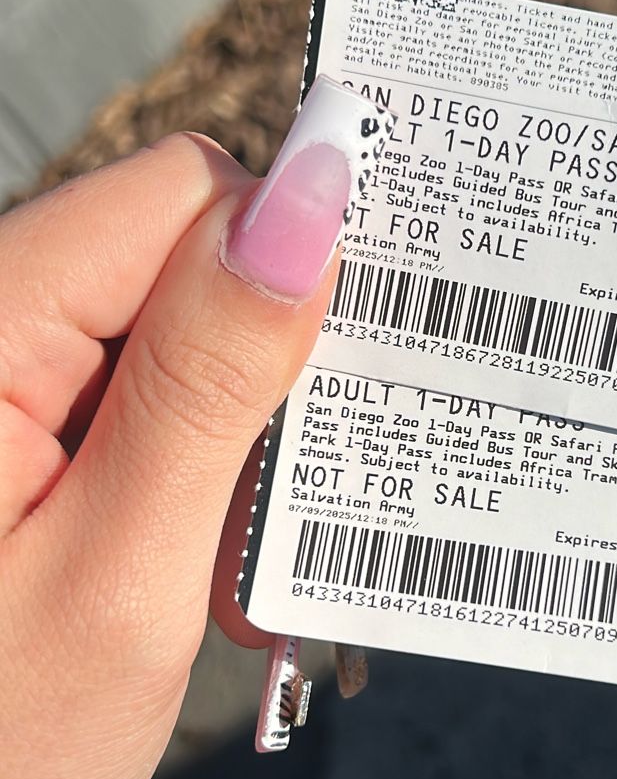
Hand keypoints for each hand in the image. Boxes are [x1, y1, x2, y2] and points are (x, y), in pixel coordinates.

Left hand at [0, 111, 355, 778]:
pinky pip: (117, 394)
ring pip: (160, 330)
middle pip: (174, 254)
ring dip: (222, 443)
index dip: (287, 274)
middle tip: (273, 529)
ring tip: (220, 582)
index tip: (336, 402)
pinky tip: (181, 572)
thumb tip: (314, 197)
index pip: (185, 197)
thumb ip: (214, 380)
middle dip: (260, 374)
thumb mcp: (121, 579)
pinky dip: (174, 472)